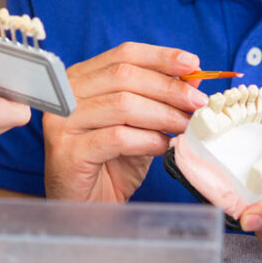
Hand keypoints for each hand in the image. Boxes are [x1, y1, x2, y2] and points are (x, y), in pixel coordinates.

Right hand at [42, 42, 207, 201]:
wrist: (86, 208)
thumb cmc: (111, 164)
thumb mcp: (139, 125)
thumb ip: (159, 98)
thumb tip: (192, 76)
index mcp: (80, 78)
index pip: (123, 54)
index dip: (160, 57)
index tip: (192, 63)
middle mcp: (66, 94)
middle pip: (124, 76)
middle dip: (168, 88)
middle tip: (198, 102)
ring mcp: (63, 122)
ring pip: (122, 104)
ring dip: (163, 115)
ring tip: (185, 127)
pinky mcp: (68, 151)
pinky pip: (117, 137)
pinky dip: (148, 140)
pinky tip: (163, 147)